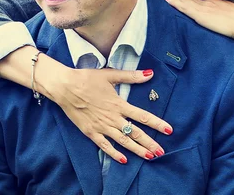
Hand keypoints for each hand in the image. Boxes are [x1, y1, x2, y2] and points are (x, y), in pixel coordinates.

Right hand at [46, 64, 172, 162]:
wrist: (65, 87)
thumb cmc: (87, 79)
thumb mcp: (110, 75)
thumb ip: (131, 76)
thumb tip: (150, 74)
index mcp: (119, 104)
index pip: (142, 116)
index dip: (156, 123)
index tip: (169, 130)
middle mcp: (112, 118)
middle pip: (135, 133)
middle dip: (149, 143)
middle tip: (161, 152)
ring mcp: (101, 127)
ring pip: (123, 141)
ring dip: (137, 150)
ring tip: (149, 157)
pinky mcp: (90, 132)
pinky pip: (104, 146)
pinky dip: (114, 153)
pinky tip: (124, 160)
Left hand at [163, 0, 233, 45]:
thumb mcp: (232, 19)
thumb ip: (224, 19)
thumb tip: (221, 24)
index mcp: (217, 3)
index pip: (199, 2)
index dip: (188, 1)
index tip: (179, 0)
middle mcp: (209, 3)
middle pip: (190, 0)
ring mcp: (204, 8)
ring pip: (185, 2)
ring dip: (174, 0)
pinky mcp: (200, 14)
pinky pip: (184, 7)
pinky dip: (175, 3)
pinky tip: (168, 1)